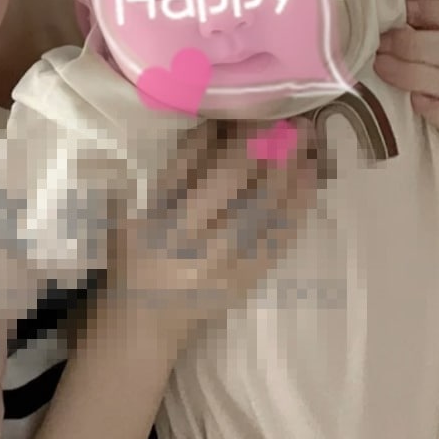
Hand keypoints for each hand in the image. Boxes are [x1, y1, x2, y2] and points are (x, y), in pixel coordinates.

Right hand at [99, 117, 318, 352]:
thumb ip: (167, 177)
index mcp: (156, 224)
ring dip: (287, 170)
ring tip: (305, 136)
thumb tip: (210, 126)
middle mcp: (189, 245)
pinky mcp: (245, 283)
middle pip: (232, 185)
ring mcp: (222, 267)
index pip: (191, 169)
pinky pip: (277, 240)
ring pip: (262, 210)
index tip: (241, 109)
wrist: (142, 328)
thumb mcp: (128, 218)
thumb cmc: (130, 262)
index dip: (220, 138)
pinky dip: (296, 207)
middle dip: (260, 145)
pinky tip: (309, 179)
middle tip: (284, 113)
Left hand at [375, 0, 438, 139]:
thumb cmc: (372, 51)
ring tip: (384, 70)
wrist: (363, 100)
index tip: (404, 10)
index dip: (435, 11)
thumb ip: (386, 11)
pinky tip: (416, 103)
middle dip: (417, 46)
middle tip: (381, 46)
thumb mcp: (378, 26)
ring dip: (421, 76)